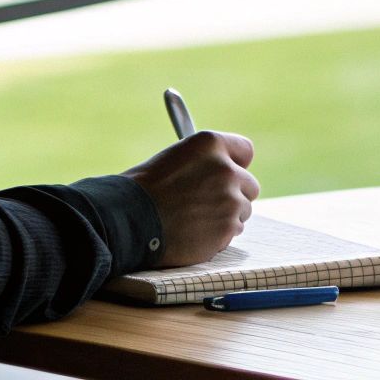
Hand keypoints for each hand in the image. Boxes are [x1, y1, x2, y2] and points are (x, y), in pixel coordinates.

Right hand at [122, 131, 259, 266]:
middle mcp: (226, 169)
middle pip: (249, 185)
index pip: (244, 151)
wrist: (130, 219)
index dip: (236, 164)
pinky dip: (217, 236)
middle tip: (209, 203)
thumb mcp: (175, 159)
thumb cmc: (144, 189)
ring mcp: (230, 200)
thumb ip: (204, 162)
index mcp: (211, 144)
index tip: (230, 173)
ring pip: (242, 211)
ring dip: (225, 217)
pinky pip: (232, 232)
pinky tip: (193, 233)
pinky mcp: (228, 228)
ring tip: (193, 219)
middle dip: (233, 194)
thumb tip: (221, 171)